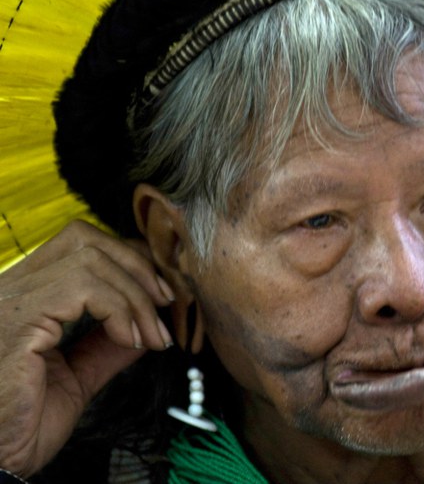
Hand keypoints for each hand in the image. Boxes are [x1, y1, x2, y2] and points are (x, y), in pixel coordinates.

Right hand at [0, 220, 173, 476]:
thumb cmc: (20, 426)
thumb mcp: (77, 377)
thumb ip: (106, 345)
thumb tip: (144, 323)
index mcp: (23, 297)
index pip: (80, 244)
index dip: (129, 260)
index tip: (162, 294)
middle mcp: (11, 289)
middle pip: (85, 238)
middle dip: (139, 267)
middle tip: (167, 305)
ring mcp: (9, 300)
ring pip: (89, 258)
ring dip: (136, 296)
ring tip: (152, 336)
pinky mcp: (16, 318)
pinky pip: (81, 286)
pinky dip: (119, 309)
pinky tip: (130, 340)